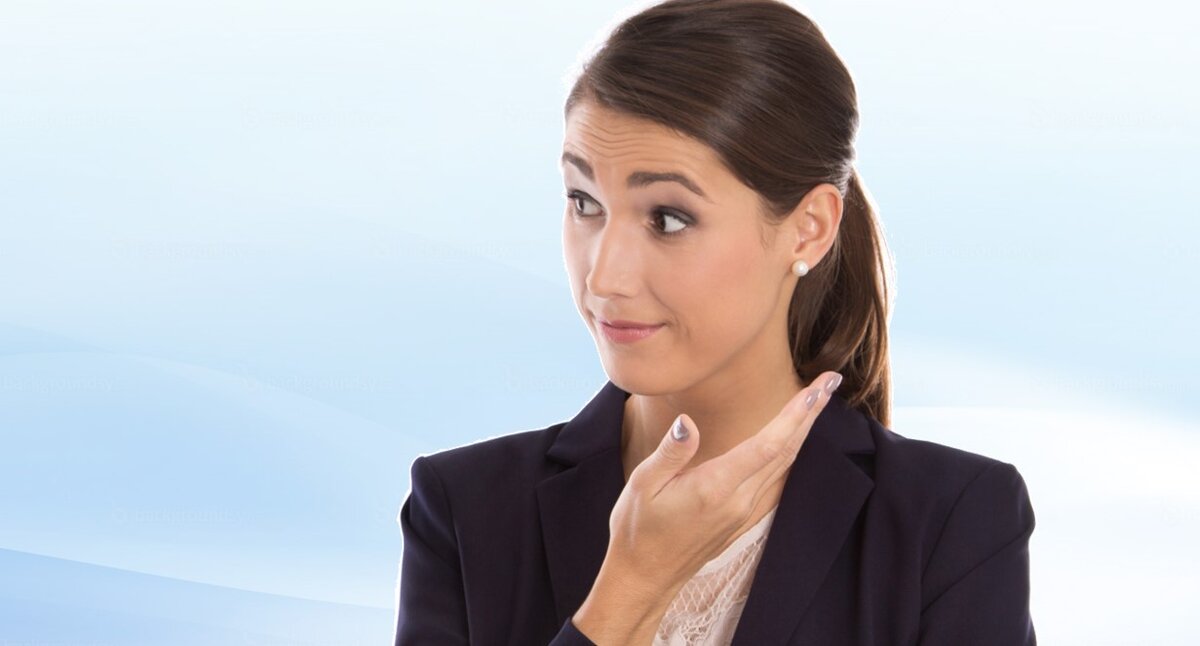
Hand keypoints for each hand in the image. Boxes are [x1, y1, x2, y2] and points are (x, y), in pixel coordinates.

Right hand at [604, 371, 842, 595]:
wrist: (645, 577)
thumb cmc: (638, 529)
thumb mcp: (643, 485)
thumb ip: (670, 452)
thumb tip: (688, 422)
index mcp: (716, 487)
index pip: (767, 444)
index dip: (796, 414)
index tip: (818, 388)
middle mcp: (738, 501)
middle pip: (785, 451)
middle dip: (810, 414)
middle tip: (831, 381)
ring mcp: (743, 512)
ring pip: (783, 465)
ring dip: (802, 431)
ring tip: (817, 401)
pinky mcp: (741, 519)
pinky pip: (773, 479)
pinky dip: (787, 452)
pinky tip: (791, 439)